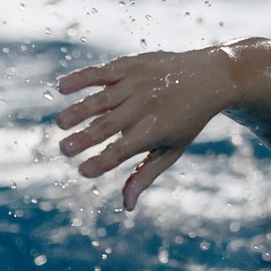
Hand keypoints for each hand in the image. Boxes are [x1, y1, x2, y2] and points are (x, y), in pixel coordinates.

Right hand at [56, 47, 234, 209]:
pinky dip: (80, 78)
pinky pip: (101, 72)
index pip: (124, 150)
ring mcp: (137, 84)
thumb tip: (127, 205)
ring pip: (101, 98)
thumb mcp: (172, 149)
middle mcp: (145, 106)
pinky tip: (61, 87)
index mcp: (155, 130)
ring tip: (60, 123)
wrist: (210, 77)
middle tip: (63, 150)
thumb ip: (145, 174)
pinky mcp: (130, 65)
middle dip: (85, 138)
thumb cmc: (187, 120)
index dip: (104, 161)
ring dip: (78, 110)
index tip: (84, 171)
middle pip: (109, 125)